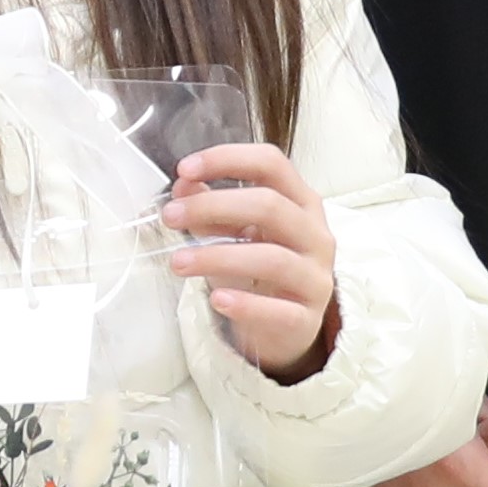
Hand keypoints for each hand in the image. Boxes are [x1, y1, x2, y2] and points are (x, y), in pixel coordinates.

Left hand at [165, 140, 339, 382]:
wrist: (282, 326)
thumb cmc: (258, 272)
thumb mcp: (233, 234)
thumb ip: (210, 208)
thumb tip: (184, 185)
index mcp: (301, 202)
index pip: (270, 164)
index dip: (228, 159)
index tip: (184, 169)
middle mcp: (315, 235)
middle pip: (270, 206)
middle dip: (213, 206)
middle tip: (171, 216)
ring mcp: (316, 277)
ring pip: (272, 258)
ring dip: (217, 257)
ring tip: (178, 262)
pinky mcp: (307, 319)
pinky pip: (280, 311)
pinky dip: (245, 304)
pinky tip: (217, 299)